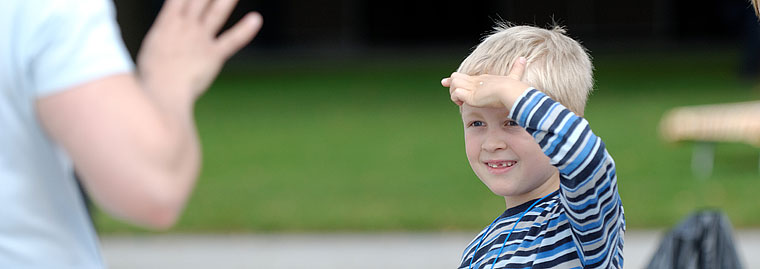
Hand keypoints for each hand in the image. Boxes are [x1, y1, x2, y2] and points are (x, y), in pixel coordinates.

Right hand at [137, 0, 262, 101]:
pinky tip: (256, 19)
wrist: (161, 92)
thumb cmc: (151, 79)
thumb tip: (165, 39)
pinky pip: (232, 40)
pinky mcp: (213, 55)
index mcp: (166, 24)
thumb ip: (163, 39)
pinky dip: (245, 30)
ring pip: (217, 12)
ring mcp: (200, 40)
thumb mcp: (152, 51)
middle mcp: (184, 27)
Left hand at [442, 57, 528, 108]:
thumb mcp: (514, 77)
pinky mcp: (470, 95)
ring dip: (454, 94)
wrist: (512, 91)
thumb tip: (524, 58)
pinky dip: (456, 99)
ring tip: (462, 101)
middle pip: (455, 78)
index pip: (462, 76)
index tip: (444, 82)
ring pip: (454, 84)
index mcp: (482, 78)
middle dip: (453, 87)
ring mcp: (472, 87)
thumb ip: (517, 69)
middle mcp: (475, 81)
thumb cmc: (514, 86)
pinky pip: (456, 94)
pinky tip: (463, 103)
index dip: (453, 80)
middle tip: (460, 98)